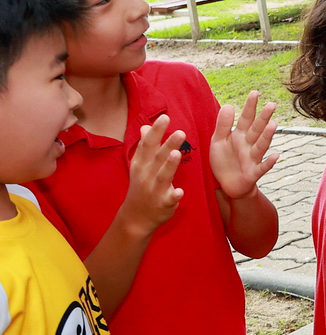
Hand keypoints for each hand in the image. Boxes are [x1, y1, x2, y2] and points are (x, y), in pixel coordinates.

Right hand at [119, 117, 184, 234]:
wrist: (135, 217)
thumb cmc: (142, 186)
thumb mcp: (140, 166)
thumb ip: (146, 146)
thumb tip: (146, 127)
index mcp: (142, 164)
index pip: (148, 145)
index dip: (156, 131)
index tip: (164, 117)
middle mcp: (146, 175)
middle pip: (157, 157)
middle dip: (167, 144)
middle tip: (180, 131)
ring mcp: (154, 190)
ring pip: (163, 176)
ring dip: (169, 166)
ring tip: (176, 153)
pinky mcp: (163, 204)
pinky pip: (169, 199)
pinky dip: (174, 196)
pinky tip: (180, 192)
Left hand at [210, 91, 279, 200]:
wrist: (227, 185)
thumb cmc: (224, 161)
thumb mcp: (218, 141)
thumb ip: (223, 125)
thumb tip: (227, 105)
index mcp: (239, 136)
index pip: (246, 119)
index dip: (250, 107)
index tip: (255, 93)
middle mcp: (248, 145)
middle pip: (257, 129)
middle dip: (263, 118)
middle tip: (271, 105)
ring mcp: (252, 158)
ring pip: (261, 145)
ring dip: (267, 136)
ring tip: (273, 126)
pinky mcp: (253, 173)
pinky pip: (263, 167)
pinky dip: (269, 162)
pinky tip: (276, 156)